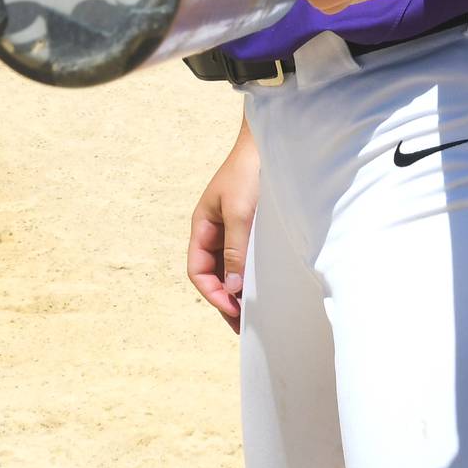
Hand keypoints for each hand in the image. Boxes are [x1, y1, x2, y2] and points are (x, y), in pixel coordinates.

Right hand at [187, 120, 258, 334]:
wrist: (269, 142)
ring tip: (255, 312)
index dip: (212, 293)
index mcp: (202, 225)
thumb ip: (235, 250)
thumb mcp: (239, 212)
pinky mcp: (252, 225)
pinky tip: (265, 285)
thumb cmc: (248, 171)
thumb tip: (234, 288)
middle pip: (214, 273)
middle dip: (225, 298)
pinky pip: (246, 255)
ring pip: (231, 266)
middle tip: (244, 325)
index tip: (233, 310)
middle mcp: (215, 229)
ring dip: (240, 288)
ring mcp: (234, 227)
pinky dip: (252, 272)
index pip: (198, 270)